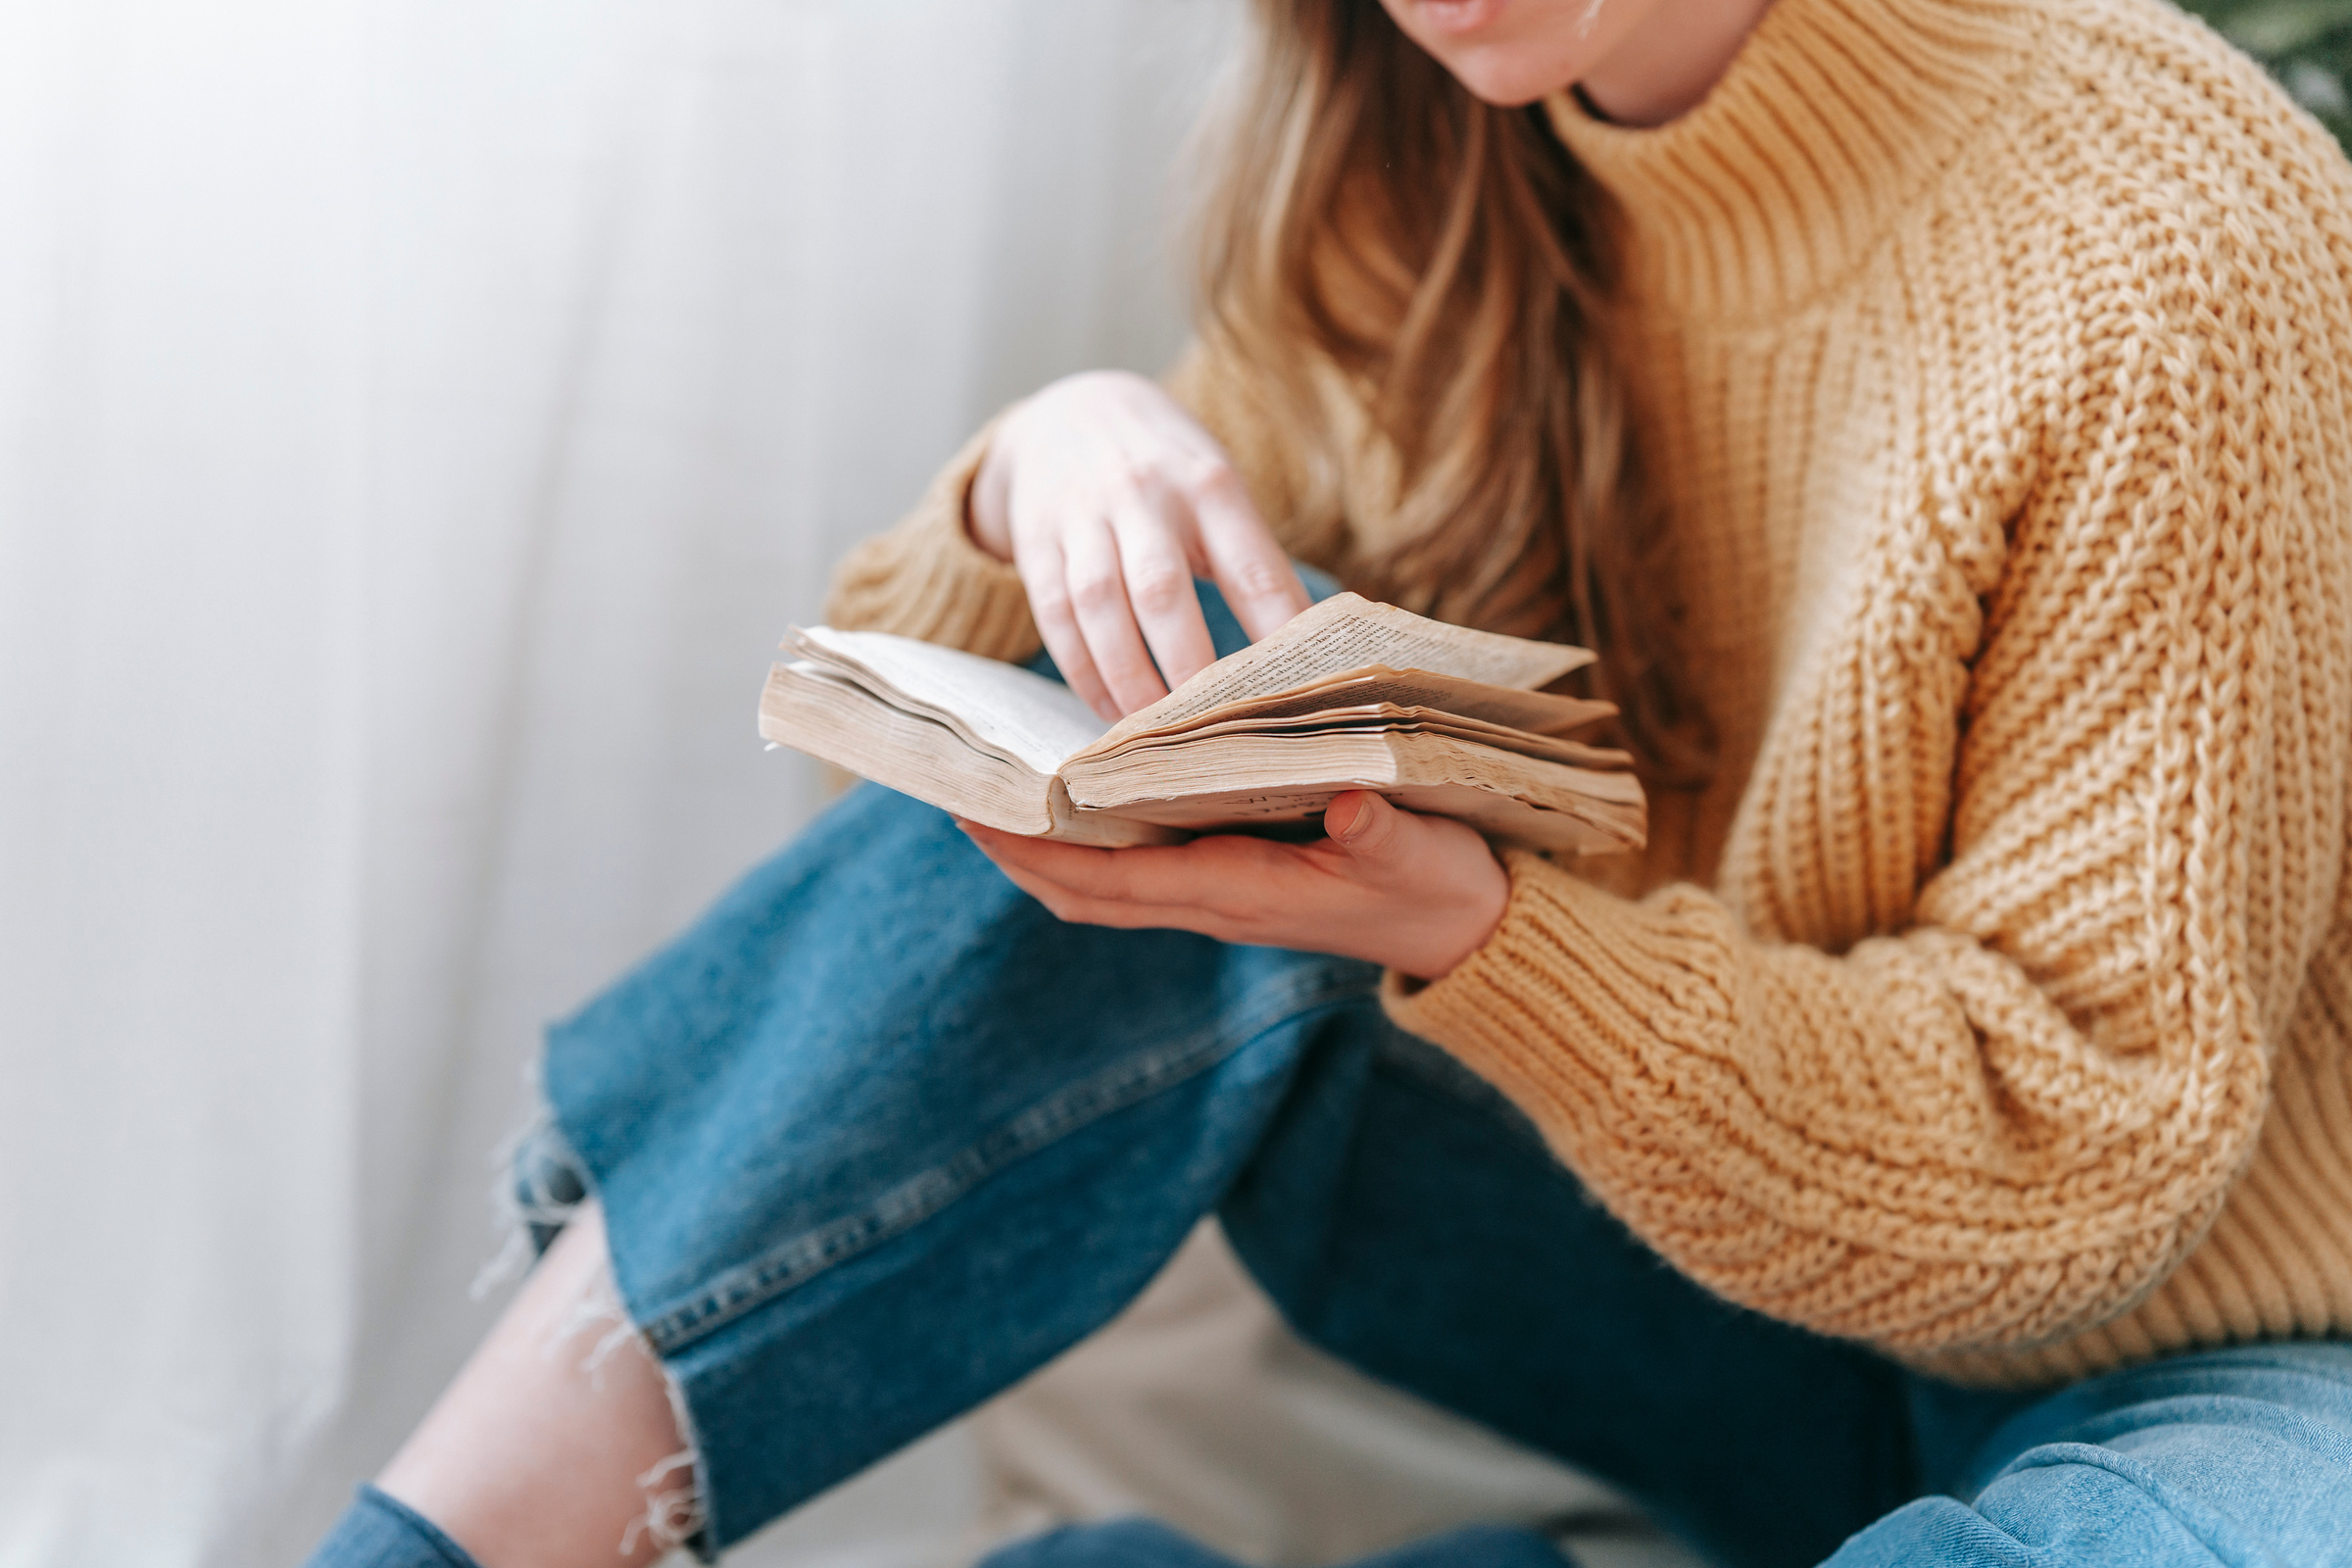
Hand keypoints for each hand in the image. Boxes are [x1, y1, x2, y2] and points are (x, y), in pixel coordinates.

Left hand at [960, 791, 1510, 981]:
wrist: (1467, 933)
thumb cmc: (1439, 884)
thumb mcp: (1418, 850)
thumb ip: (1379, 829)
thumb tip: (1345, 800)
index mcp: (1242, 891)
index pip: (1117, 880)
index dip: (1043, 852)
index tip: (982, 814)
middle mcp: (1215, 902)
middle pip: (1086, 892)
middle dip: (1018, 854)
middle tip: (956, 798)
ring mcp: (1219, 899)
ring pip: (1105, 888)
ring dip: (1045, 854)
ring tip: (995, 799)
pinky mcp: (1234, 886)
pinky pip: (1139, 875)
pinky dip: (1092, 848)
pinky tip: (1076, 804)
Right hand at [969, 370, 1311, 720]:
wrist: (1071, 410)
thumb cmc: (1169, 470)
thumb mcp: (1217, 487)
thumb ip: (1252, 558)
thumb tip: (1307, 650)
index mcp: (1209, 485)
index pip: (1250, 565)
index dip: (1276, 630)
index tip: (1299, 690)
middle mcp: (1144, 495)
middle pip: (1163, 591)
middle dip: (1188, 667)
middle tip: (1212, 729)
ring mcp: (1083, 517)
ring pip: (1100, 607)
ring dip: (1128, 678)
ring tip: (1154, 734)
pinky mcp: (1037, 539)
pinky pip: (1054, 615)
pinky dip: (1083, 671)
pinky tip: (1108, 710)